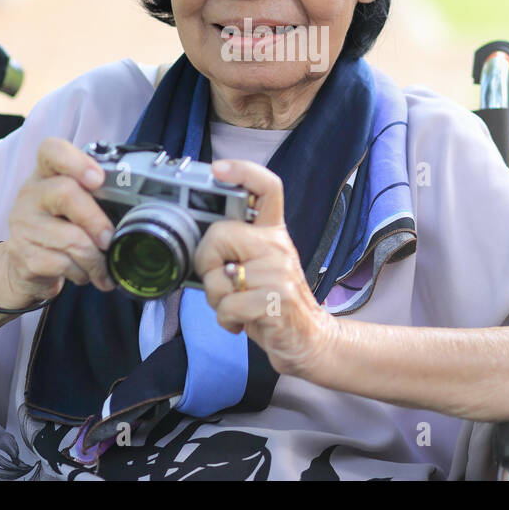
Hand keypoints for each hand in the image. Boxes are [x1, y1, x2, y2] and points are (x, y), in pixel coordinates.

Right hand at [0, 137, 116, 306]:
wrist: (24, 266)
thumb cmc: (60, 229)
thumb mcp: (75, 207)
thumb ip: (98, 198)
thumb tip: (140, 211)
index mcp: (46, 174)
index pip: (51, 150)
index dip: (76, 161)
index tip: (98, 179)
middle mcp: (30, 194)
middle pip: (65, 193)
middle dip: (96, 220)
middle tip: (110, 239)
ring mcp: (23, 224)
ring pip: (69, 238)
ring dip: (94, 259)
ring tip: (102, 267)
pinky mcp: (22, 254)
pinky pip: (62, 264)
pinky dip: (81, 273)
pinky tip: (82, 274)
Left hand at [194, 159, 338, 377]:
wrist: (309, 340)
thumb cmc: (272, 304)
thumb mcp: (257, 269)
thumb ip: (235, 251)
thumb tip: (199, 244)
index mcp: (272, 234)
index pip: (266, 188)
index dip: (242, 172)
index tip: (218, 169)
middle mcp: (278, 246)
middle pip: (220, 234)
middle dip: (206, 264)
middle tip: (221, 282)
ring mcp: (280, 272)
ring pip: (220, 278)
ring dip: (218, 301)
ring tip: (238, 306)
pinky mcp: (278, 299)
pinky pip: (229, 305)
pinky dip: (227, 320)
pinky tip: (242, 322)